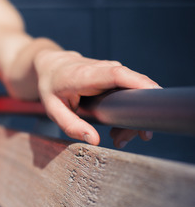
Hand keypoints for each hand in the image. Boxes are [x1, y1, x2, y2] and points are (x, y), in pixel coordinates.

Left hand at [35, 50, 160, 146]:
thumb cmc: (51, 87)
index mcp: (85, 75)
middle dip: (137, 115)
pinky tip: (119, 128)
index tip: (155, 99)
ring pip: (135, 91)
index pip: (117, 75)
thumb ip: (70, 125)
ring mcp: (112, 69)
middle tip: (126, 140)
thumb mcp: (53, 109)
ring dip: (132, 116)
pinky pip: (131, 91)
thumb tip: (94, 140)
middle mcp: (103, 68)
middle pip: (133, 87)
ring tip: (118, 138)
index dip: (139, 84)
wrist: (52, 66)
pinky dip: (129, 110)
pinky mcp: (117, 75)